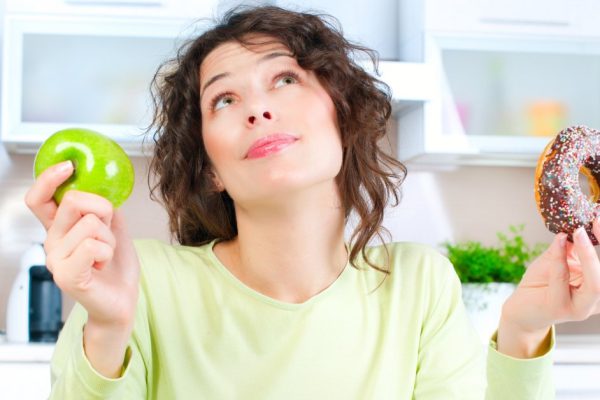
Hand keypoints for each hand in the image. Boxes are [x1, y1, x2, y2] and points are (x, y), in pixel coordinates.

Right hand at [25, 161, 139, 329]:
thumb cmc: (116, 266)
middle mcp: (51, 242)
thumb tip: (102, 188)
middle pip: (73, 200)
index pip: (38, 198)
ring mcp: (56, 259)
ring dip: (109, 238)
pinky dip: (107, 252)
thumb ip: (103, 208)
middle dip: (102, 210)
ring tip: (105, 256)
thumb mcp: (113, 228)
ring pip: (90, 223)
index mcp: (59, 228)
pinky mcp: (66, 276)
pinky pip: (92, 246)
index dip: (48, 178)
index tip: (68, 166)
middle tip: (106, 232)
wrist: (123, 300)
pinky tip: (101, 266)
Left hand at [498, 219, 599, 356]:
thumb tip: (577, 225)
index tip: (598, 218)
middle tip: (591, 225)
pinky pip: (563, 280)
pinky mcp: (561, 308)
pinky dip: (561, 259)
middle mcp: (594, 301)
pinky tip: (560, 242)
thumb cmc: (539, 285)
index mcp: (596, 288)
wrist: (521, 311)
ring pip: (595, 283)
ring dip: (587, 254)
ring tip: (577, 232)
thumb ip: (568, 248)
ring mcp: (580, 308)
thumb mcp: (555, 261)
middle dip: (597, 251)